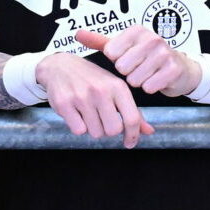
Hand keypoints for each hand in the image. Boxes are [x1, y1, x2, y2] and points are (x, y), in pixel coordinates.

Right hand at [34, 49, 153, 148]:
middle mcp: (101, 91)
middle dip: (108, 130)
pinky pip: (78, 130)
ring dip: (93, 128)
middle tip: (103, 120)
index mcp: (117, 86)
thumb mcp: (114, 88)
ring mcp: (82, 97)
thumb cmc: (92, 78)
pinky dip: (79, 127)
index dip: (133, 135)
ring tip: (88, 113)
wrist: (60, 66)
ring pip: (95, 132)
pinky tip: (77, 113)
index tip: (129, 143)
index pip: (132, 118)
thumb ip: (132, 111)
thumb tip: (149, 132)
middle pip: (113, 130)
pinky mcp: (64, 104)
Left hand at [77, 24, 202, 97]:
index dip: (116, 62)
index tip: (127, 59)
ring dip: (138, 82)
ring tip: (147, 75)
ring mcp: (164, 53)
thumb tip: (77, 33)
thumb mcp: (123, 47)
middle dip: (127, 74)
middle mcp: (151, 38)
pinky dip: (150, 88)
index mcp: (136, 31)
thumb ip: (100, 41)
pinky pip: (149, 87)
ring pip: (135, 79)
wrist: (178, 67)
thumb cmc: (145, 58)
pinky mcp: (173, 69)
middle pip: (122, 68)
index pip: (111, 53)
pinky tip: (156, 81)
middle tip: (138, 69)